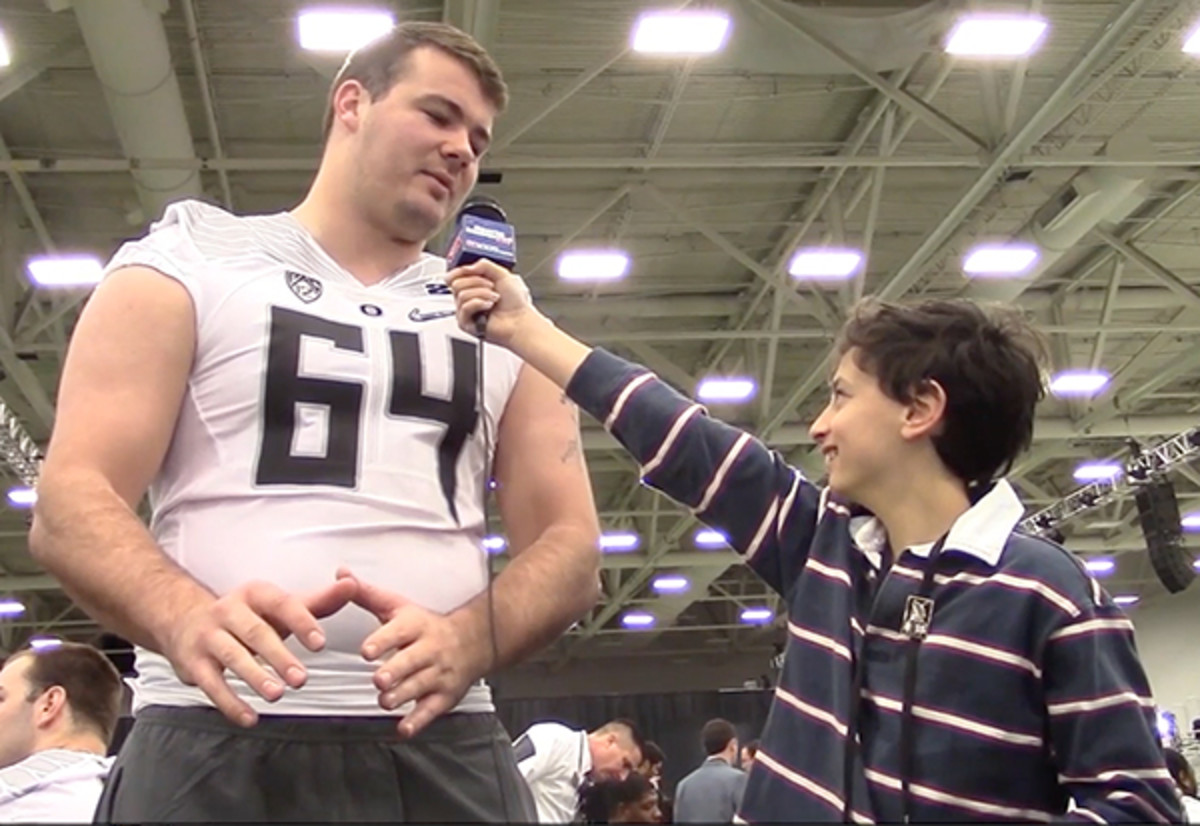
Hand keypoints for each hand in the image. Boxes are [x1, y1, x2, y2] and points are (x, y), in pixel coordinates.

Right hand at [162, 578, 356, 726]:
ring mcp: (208, 636)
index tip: (320, 643)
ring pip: (232, 656)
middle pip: (256, 633)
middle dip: (279, 656)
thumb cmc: (246, 616)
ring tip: (277, 695)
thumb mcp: (279, 606)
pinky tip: (249, 717)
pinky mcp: (193, 663)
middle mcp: (229, 611)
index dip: (301, 622)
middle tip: (302, 679)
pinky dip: (230, 703)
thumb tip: (351, 584)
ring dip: (254, 676)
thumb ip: (318, 601)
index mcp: (255, 594)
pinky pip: (211, 684)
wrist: (184, 619)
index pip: (281, 604)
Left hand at [337, 567, 490, 738]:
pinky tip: (403, 728)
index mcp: (416, 626)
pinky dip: (417, 721)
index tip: (367, 650)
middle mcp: (429, 649)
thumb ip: (366, 594)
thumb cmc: (426, 625)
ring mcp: (439, 674)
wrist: (473, 641)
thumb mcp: (398, 606)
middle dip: (394, 672)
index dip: (383, 640)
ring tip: (385, 700)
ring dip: (401, 696)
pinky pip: (431, 710)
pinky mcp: (445, 695)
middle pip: (412, 661)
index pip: (400, 632)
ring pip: (420, 687)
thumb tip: (341, 574)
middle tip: (379, 680)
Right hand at [445, 259, 538, 347]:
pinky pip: (465, 308)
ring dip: (482, 293)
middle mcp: (468, 298)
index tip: (470, 270)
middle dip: (477, 282)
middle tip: (492, 287)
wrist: (520, 320)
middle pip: (456, 284)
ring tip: (494, 298)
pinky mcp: (466, 323)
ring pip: (461, 295)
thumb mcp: (502, 274)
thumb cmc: (515, 302)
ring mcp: (465, 311)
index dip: (460, 271)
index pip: (454, 276)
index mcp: (473, 286)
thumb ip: (484, 265)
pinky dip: (479, 304)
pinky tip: (489, 307)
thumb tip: (467, 267)